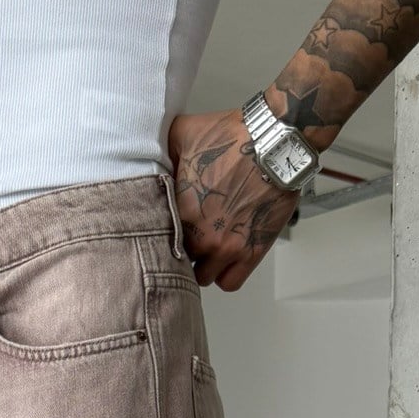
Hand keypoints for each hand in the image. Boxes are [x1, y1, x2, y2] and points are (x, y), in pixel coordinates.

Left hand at [167, 109, 301, 291]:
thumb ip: (158, 153)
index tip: (169, 228)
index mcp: (178, 210)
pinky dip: (226, 275)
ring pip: (203, 277)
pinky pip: (230, 283)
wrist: (273, 140)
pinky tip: (225, 260)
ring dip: (203, 265)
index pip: (155, 241)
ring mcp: (226, 247)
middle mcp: (200, 235)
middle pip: (178, 261)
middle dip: (182, 250)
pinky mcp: (251, 252)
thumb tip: (145, 159)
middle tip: (190, 235)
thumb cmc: (231, 136)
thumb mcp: (180, 134)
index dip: (161, 235)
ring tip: (209, 247)